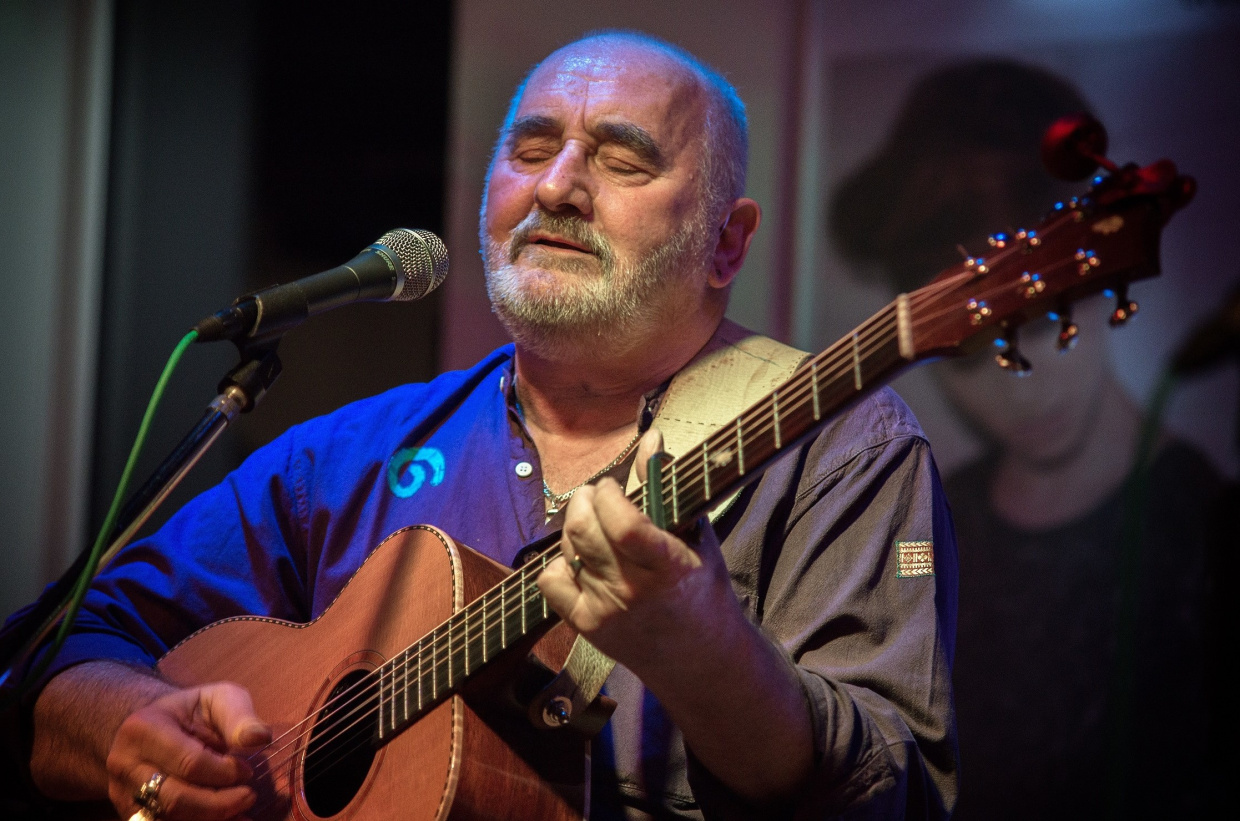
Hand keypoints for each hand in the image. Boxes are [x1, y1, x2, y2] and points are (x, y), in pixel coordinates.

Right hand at [107, 682, 270, 820]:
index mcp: (143, 729)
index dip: (225, 773)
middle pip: (174, 799)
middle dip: (218, 804)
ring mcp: (122, 794)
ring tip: (239, 812)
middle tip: (249, 796)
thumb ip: (239, 716)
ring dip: (209, 820)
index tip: (248, 771)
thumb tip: (259, 738)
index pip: (189, 763)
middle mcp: (124, 765)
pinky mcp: (129, 815)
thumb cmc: (194, 712)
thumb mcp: (220, 699)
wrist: (158, 727)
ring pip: (166, 819)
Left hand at [537, 429, 732, 672]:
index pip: (623, 524)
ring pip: (567, 548)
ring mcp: (605, 610)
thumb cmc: (702, 588)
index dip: (610, 495)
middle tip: (599, 495)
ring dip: (575, 524)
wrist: (700, 660)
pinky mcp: (585, 625)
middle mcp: (632, 590)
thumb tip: (651, 436)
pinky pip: (551, 579)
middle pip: (583, 529)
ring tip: (596, 523)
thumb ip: (666, 487)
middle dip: (586, 499)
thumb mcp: (696, 536)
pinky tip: (583, 559)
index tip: (615, 487)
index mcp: (668, 567)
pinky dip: (561, 561)